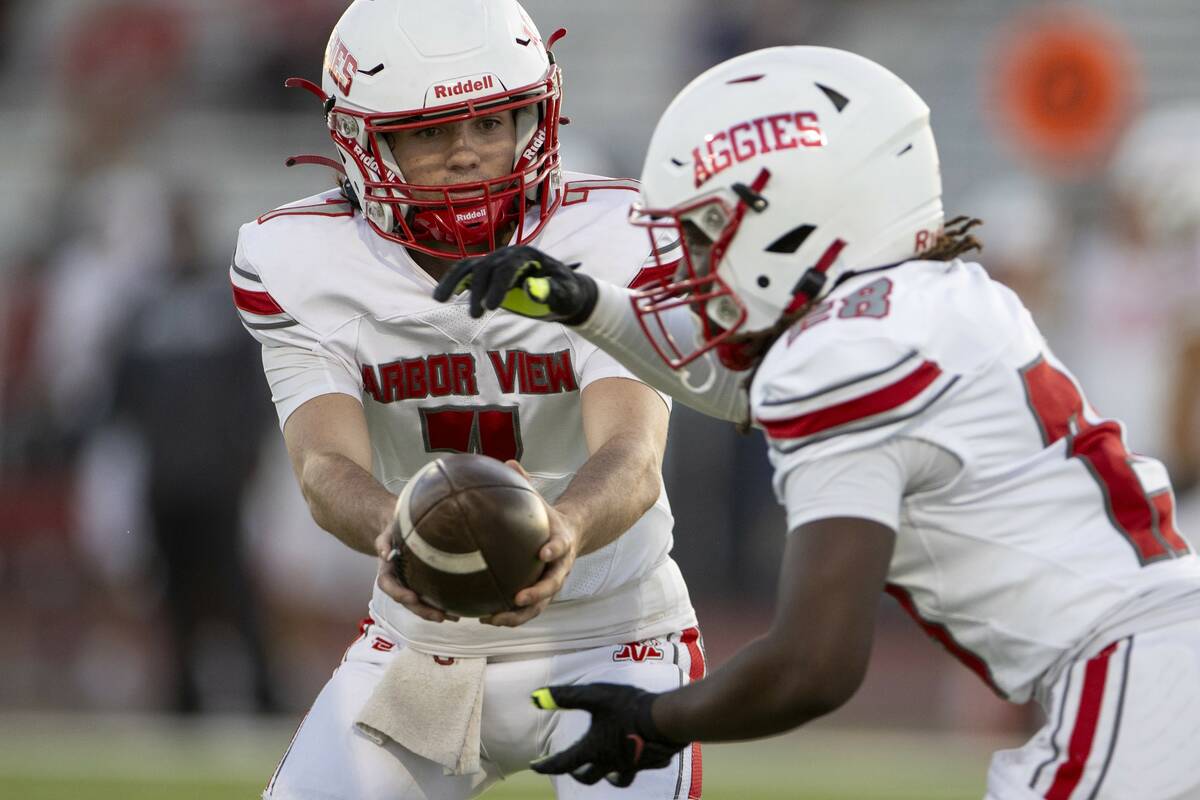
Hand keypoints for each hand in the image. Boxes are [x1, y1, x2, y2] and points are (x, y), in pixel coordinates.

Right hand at [373, 529, 459, 623]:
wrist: (405, 531)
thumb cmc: (395, 531)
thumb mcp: (387, 533)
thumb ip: (382, 542)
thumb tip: (385, 554)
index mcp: (387, 572)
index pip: (387, 585)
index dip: (399, 593)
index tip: (413, 597)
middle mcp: (399, 583)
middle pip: (408, 602)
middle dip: (423, 610)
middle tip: (440, 616)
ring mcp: (411, 587)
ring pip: (421, 605)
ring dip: (436, 613)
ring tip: (454, 617)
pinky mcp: (424, 587)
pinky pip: (432, 600)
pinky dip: (444, 607)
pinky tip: (458, 612)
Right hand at [432, 245, 597, 322]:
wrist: (563, 292)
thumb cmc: (567, 293)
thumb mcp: (566, 294)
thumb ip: (551, 291)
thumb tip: (532, 288)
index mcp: (529, 255)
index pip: (508, 267)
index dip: (498, 285)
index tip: (491, 307)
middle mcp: (509, 254)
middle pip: (486, 267)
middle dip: (478, 290)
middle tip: (476, 315)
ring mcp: (497, 261)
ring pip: (470, 266)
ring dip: (454, 281)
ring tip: (440, 299)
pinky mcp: (489, 272)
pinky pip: (467, 272)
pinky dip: (454, 281)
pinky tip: (442, 295)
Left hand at [480, 460, 579, 626]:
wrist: (571, 535)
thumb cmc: (548, 517)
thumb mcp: (540, 500)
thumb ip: (525, 484)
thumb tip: (507, 461)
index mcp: (562, 543)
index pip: (561, 546)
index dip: (554, 550)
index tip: (543, 551)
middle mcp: (560, 568)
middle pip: (552, 586)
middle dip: (536, 594)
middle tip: (517, 597)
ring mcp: (551, 585)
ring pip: (538, 606)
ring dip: (517, 615)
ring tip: (493, 618)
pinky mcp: (540, 597)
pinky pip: (526, 611)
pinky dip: (507, 617)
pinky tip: (482, 617)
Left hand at [529, 684, 686, 786]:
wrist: (665, 719)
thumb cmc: (627, 707)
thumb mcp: (594, 696)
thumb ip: (566, 697)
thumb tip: (535, 698)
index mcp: (594, 749)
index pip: (563, 763)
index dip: (546, 766)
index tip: (535, 766)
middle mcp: (611, 762)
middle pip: (589, 777)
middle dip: (578, 775)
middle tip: (573, 771)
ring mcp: (632, 764)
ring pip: (617, 779)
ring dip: (608, 777)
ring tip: (607, 773)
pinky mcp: (652, 761)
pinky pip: (642, 768)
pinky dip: (637, 765)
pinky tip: (639, 756)